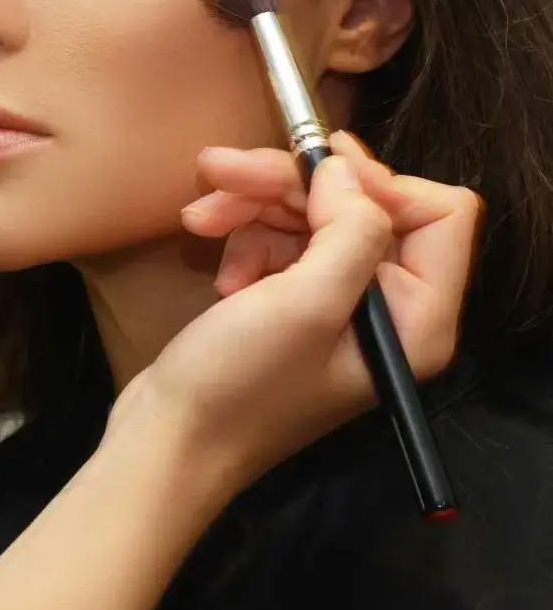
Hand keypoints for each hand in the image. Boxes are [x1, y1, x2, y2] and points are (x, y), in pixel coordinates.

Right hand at [107, 132, 480, 509]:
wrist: (169, 439)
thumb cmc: (240, 384)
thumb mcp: (303, 303)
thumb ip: (348, 230)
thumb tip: (346, 170)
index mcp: (417, 317)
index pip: (439, 213)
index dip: (378, 182)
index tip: (313, 171)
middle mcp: (389, 309)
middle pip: (361, 206)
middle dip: (289, 186)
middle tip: (219, 169)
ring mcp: (338, 306)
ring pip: (311, 217)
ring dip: (253, 208)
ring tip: (199, 217)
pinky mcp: (294, 304)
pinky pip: (282, 243)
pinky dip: (245, 239)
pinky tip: (215, 265)